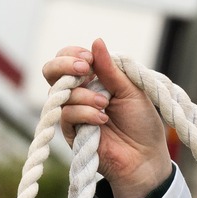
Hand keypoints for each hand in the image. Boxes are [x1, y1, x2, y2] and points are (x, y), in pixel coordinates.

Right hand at [41, 39, 173, 197]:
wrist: (144, 157)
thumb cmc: (141, 122)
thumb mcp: (130, 89)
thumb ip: (110, 69)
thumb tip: (96, 41)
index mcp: (94, 78)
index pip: (70, 58)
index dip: (73, 54)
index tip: (89, 58)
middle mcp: (79, 93)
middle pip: (52, 72)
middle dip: (64, 66)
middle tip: (85, 69)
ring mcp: (73, 112)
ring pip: (59, 93)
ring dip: (84, 95)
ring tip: (105, 105)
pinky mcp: (70, 132)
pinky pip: (65, 114)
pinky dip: (84, 113)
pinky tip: (102, 119)